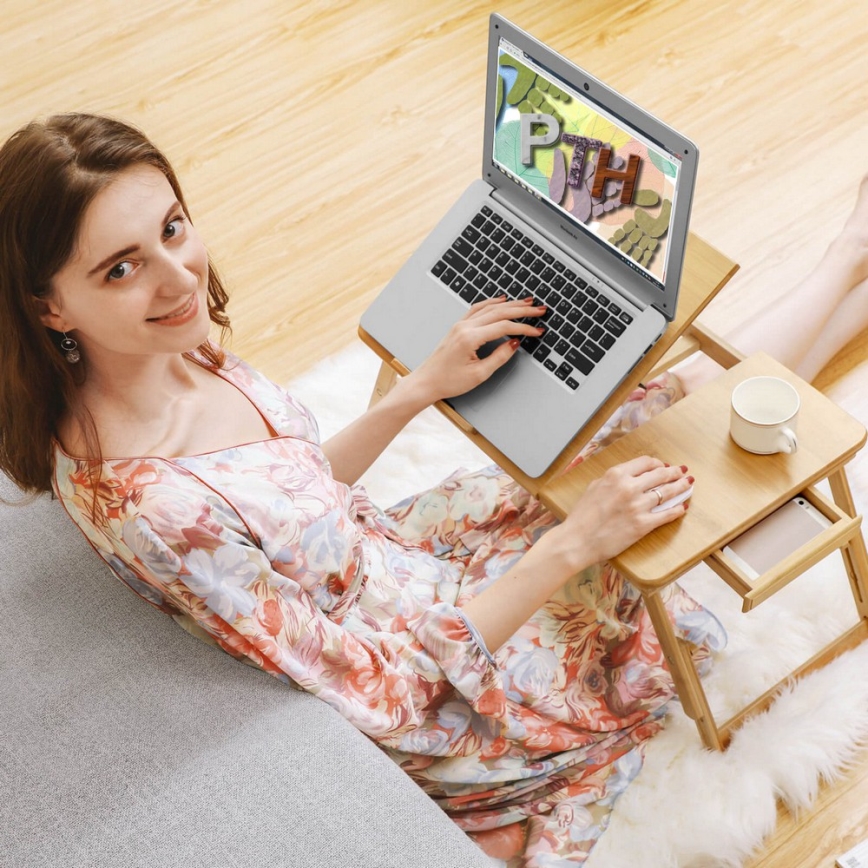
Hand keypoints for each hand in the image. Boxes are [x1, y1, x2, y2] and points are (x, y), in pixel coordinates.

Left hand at [403, 296, 545, 405]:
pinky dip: (492, 303)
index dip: (524, 328)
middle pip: (499, 312)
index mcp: (470, 338)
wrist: (426, 381)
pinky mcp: (458, 327)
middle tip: (539, 309)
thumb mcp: (478, 374)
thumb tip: (514, 344)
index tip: (537, 331)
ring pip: (489, 308)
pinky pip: (477, 309)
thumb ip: (499, 357)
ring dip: (510, 304)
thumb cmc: (448, 381)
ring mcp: (460, 325)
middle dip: (522, 310)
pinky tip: (501, 300)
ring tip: (526, 302)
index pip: (504, 327)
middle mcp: (465, 327)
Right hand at [550, 456, 692, 569]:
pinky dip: (677, 509)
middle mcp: (628, 487)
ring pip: (667, 492)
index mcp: (615, 475)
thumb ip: (613, 479)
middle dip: (675, 472)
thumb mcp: (594, 487)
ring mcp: (637, 506)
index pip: (645, 462)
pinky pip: (667, 514)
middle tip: (682, 472)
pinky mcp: (642, 525)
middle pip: (661, 475)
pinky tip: (682, 507)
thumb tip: (629, 476)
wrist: (577, 540)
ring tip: (688, 484)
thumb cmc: (582, 516)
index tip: (664, 466)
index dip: (658, 463)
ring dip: (681, 487)